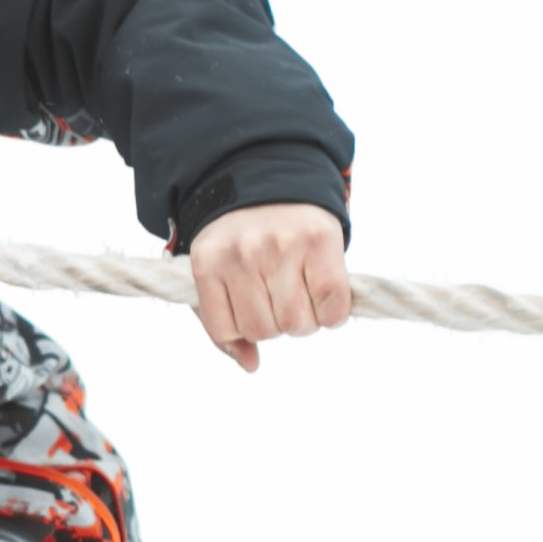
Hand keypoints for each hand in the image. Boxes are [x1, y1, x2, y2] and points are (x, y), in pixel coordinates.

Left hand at [182, 200, 350, 372]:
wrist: (270, 177)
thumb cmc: (241, 238)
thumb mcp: (216, 271)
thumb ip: (222, 320)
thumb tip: (249, 364)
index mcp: (208, 262)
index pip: (226, 331)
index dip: (244, 331)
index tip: (255, 313)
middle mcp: (243, 253)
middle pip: (265, 330)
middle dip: (277, 324)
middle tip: (282, 299)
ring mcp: (281, 246)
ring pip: (297, 323)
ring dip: (305, 321)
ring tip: (303, 296)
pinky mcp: (319, 240)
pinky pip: (332, 305)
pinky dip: (334, 314)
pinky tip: (327, 299)